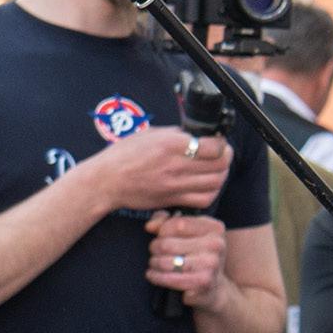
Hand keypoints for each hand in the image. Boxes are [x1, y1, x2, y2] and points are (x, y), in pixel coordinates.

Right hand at [91, 127, 231, 213]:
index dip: (221, 143)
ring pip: (215, 183)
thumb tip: (194, 134)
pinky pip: (203, 200)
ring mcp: (175, 185)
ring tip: (217, 169)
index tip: (218, 141)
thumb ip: (176, 133)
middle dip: (226, 157)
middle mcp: (176, 165)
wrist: (106, 181)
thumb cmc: (123, 155)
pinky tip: (208, 185)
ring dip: (221, 175)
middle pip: (220, 165)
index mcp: (172, 145)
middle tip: (222, 154)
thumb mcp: (150, 133)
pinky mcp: (172, 199)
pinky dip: (211, 192)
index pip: (214, 146)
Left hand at [144, 211, 229, 310]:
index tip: (161, 236)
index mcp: (214, 228)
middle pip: (167, 244)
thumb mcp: (187, 232)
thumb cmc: (196, 254)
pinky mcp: (203, 283)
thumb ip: (166, 221)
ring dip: (154, 264)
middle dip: (154, 248)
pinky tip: (154, 275)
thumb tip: (150, 226)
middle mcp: (216, 244)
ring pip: (165, 263)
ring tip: (154, 264)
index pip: (178, 224)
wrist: (214, 286)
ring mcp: (211, 264)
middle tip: (154, 252)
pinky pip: (170, 279)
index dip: (162, 230)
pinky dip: (157, 277)